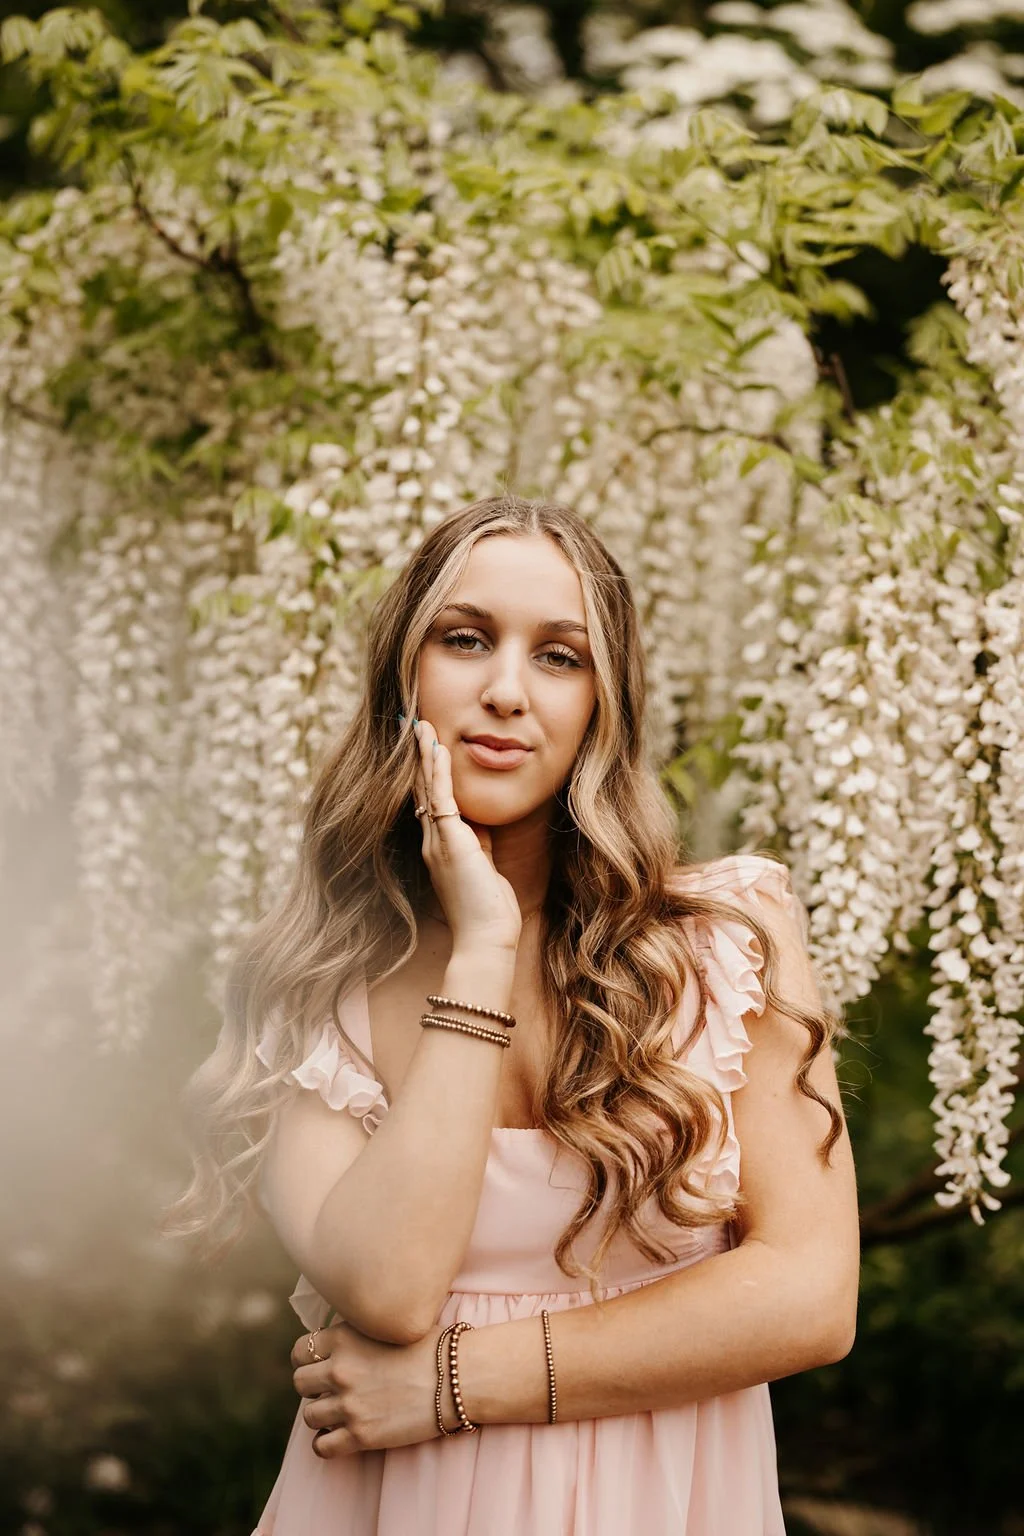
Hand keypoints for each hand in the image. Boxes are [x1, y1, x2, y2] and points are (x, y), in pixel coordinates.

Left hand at [291, 1322, 444, 1457]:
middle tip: (334, 1389)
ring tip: (342, 1412)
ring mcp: (349, 1404)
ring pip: (309, 1415)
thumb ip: (356, 1334)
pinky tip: (341, 1436)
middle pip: (300, 1383)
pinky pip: (322, 1447)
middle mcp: (340, 1370)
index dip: (310, 1358)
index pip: (300, 1350)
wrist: (458, 1376)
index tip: (323, 1364)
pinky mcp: (361, 1435)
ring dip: (322, 1414)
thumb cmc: (430, 1346)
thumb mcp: (386, 1325)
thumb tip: (338, 1341)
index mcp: (344, 1338)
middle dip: (314, 1387)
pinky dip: (326, 1443)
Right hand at [411, 717, 522, 949]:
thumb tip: (483, 821)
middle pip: (420, 789)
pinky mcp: (449, 842)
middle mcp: (431, 842)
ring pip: (426, 788)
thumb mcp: (484, 868)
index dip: (426, 774)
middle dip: (417, 757)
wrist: (485, 939)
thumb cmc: (488, 911)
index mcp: (438, 849)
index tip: (426, 747)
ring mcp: (436, 842)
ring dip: (424, 754)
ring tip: (420, 724)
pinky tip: (436, 747)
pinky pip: (440, 797)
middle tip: (412, 725)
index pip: (429, 801)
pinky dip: (438, 771)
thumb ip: (480, 843)